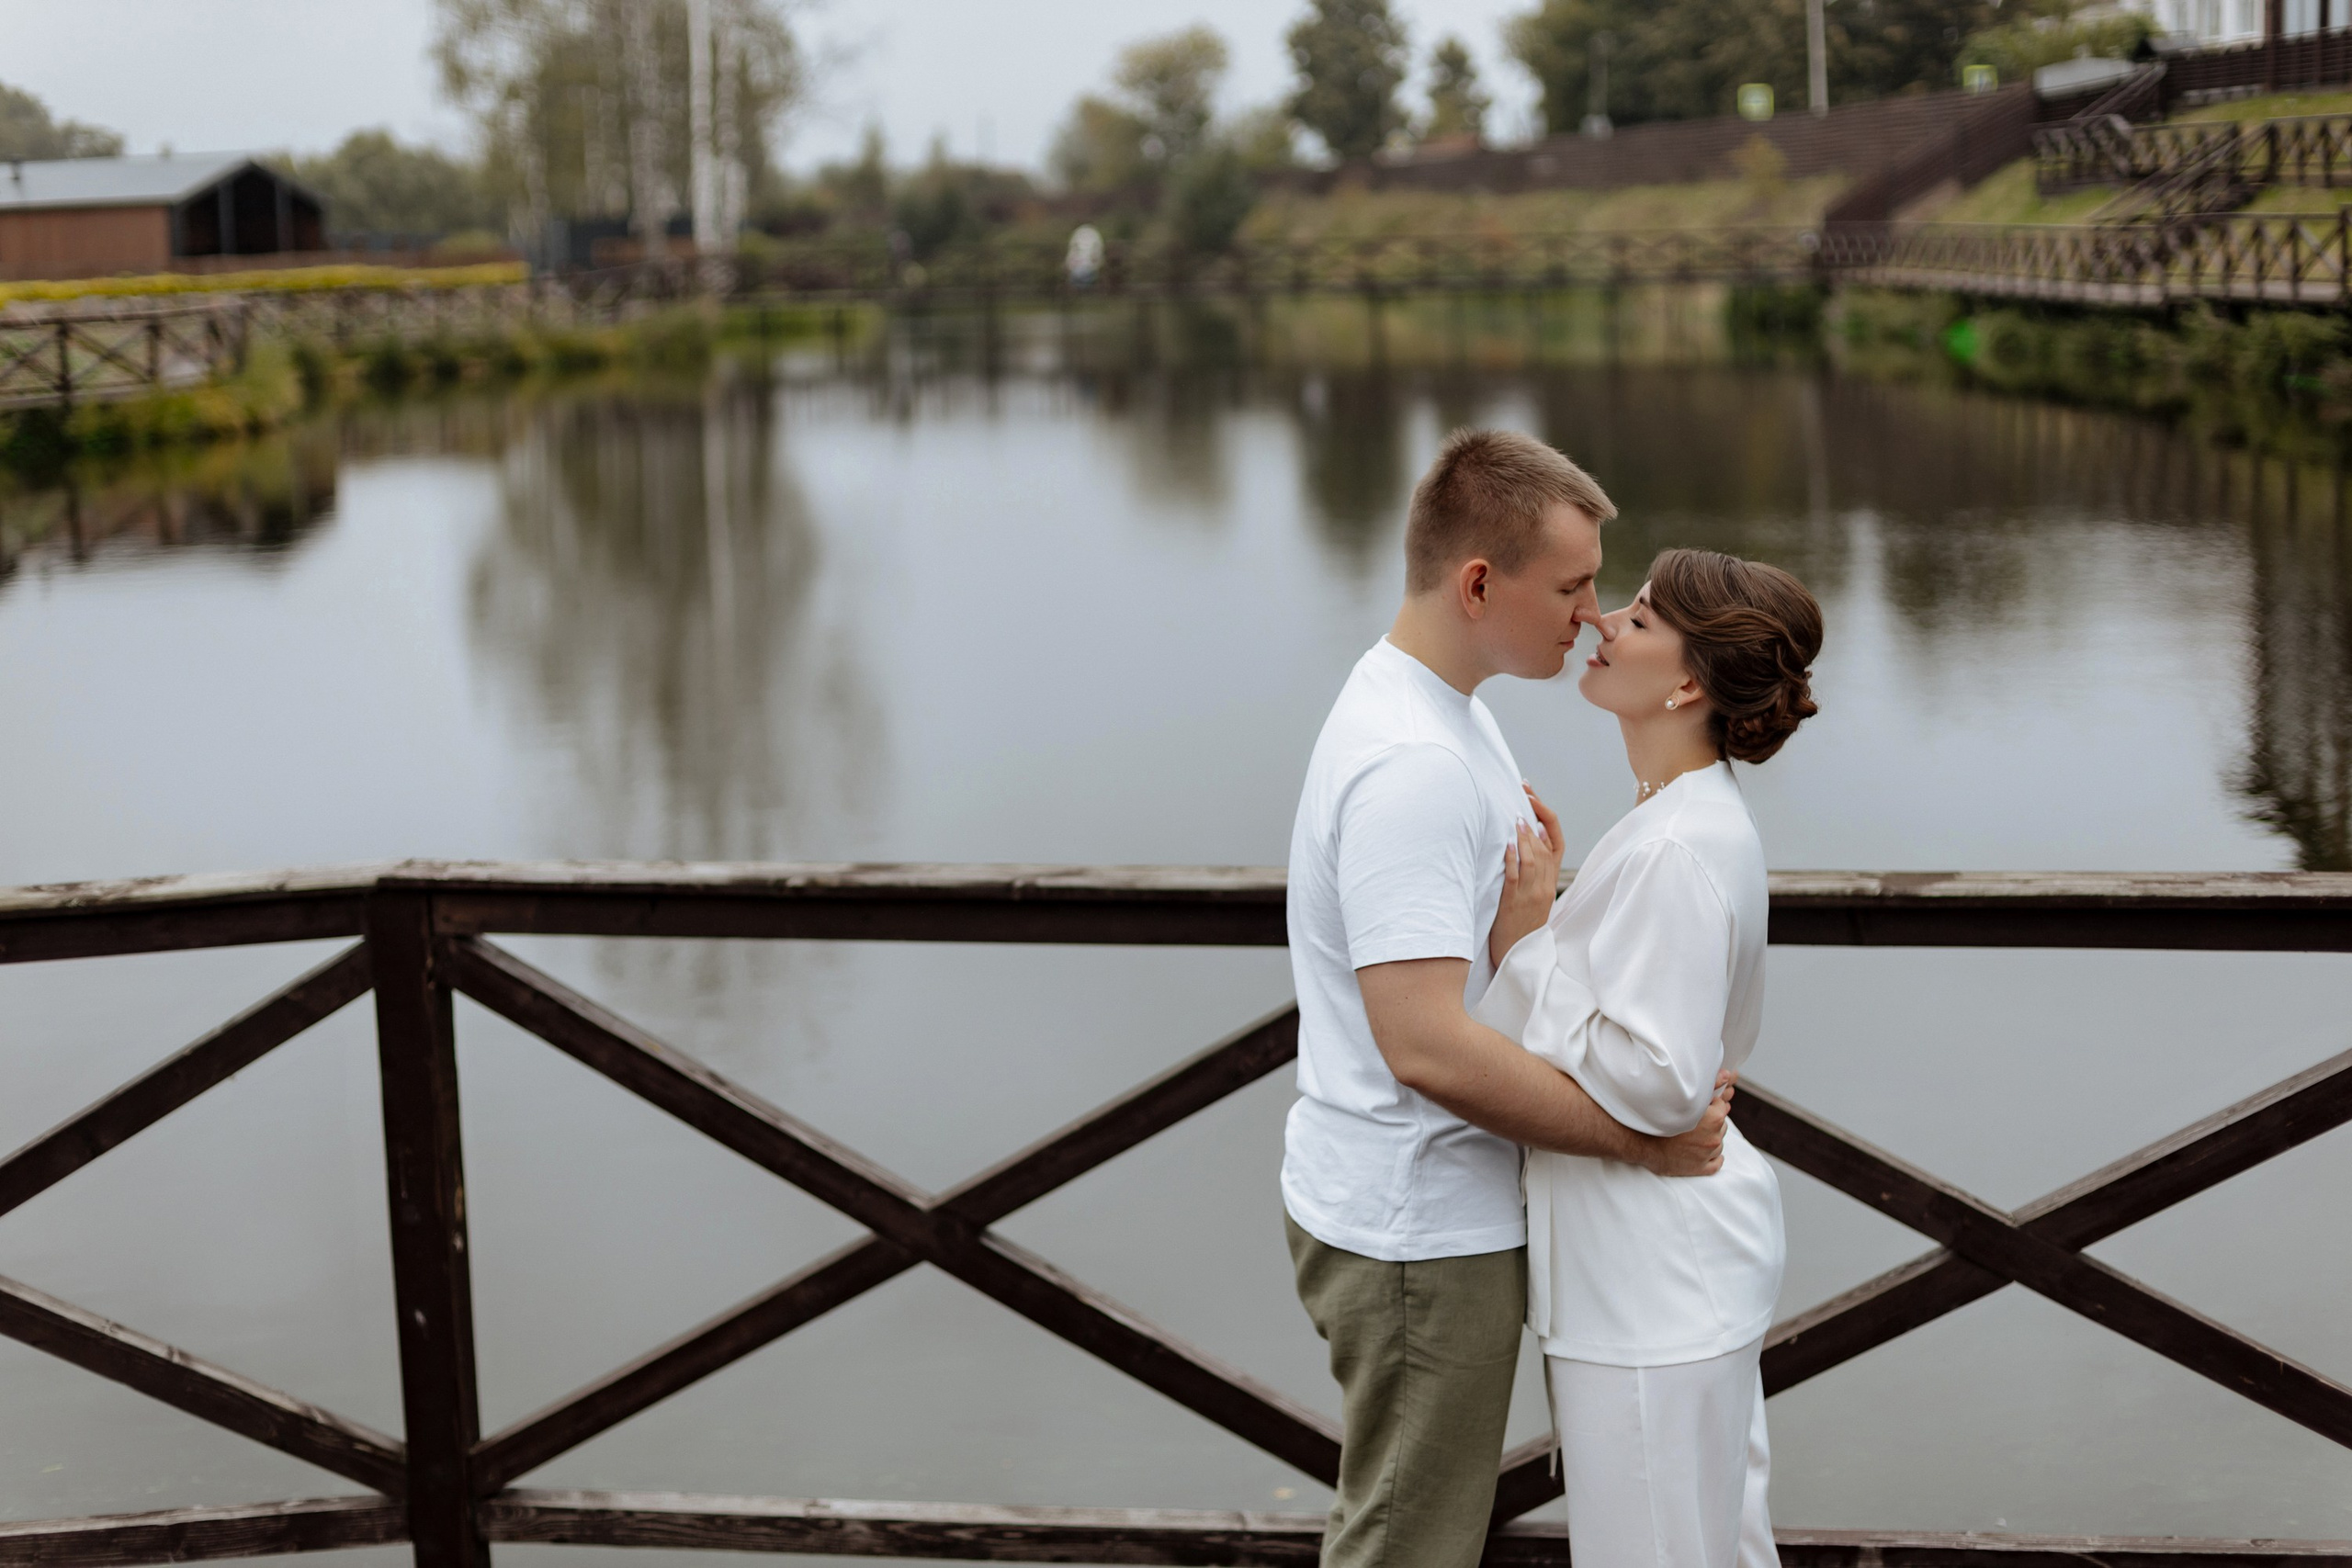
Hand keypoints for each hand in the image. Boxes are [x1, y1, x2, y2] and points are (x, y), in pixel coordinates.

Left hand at [1487, 784, 1566, 967]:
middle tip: (1520, 792)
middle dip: (1533, 815)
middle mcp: (1545, 885)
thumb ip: (1532, 868)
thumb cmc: (1520, 922)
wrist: (1517, 955)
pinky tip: (1506, 844)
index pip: (1555, 840)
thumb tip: (1523, 836)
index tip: (1531, 795)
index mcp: (1551, 880)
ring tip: (1516, 814)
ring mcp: (1531, 895)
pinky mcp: (1514, 904)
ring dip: (1523, 835)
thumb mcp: (1533, 893)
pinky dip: (1512, 859)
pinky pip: (1515, 878)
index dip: (1545, 815)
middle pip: (1544, 843)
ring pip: (1533, 858)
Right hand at [1635, 1071, 1736, 1177]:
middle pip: (1720, 1125)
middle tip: (1691, 1120)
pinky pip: (1716, 1162)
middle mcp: (1714, 1137)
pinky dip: (1711, 1157)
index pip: (1721, 1107)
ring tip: (1690, 1135)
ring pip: (1718, 1143)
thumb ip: (1709, 1086)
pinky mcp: (1701, 1168)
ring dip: (1709, 1138)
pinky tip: (1699, 1151)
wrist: (1639, 1142)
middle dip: (1710, 1122)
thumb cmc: (1657, 1118)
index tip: (1696, 1107)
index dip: (1709, 1105)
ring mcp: (1708, 1154)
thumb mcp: (1684, 1097)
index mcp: (1713, 1118)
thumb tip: (1726, 1076)